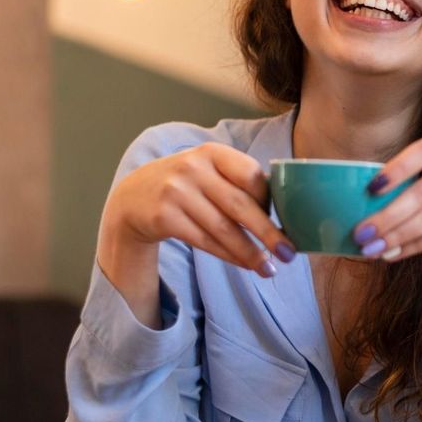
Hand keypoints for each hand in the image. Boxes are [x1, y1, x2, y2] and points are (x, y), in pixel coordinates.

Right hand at [103, 142, 295, 276]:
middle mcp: (193, 168)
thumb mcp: (209, 171)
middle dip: (268, 233)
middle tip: (289, 254)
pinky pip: (205, 241)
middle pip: (240, 205)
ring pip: (223, 229)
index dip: (270, 200)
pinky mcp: (164, 217)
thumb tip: (283, 213)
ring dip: (249, 252)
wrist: (133, 197)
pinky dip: (229, 256)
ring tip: (269, 269)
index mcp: (213, 152)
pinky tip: (245, 264)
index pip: (251, 175)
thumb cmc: (186, 185)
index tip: (284, 220)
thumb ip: (238, 183)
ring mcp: (176, 192)